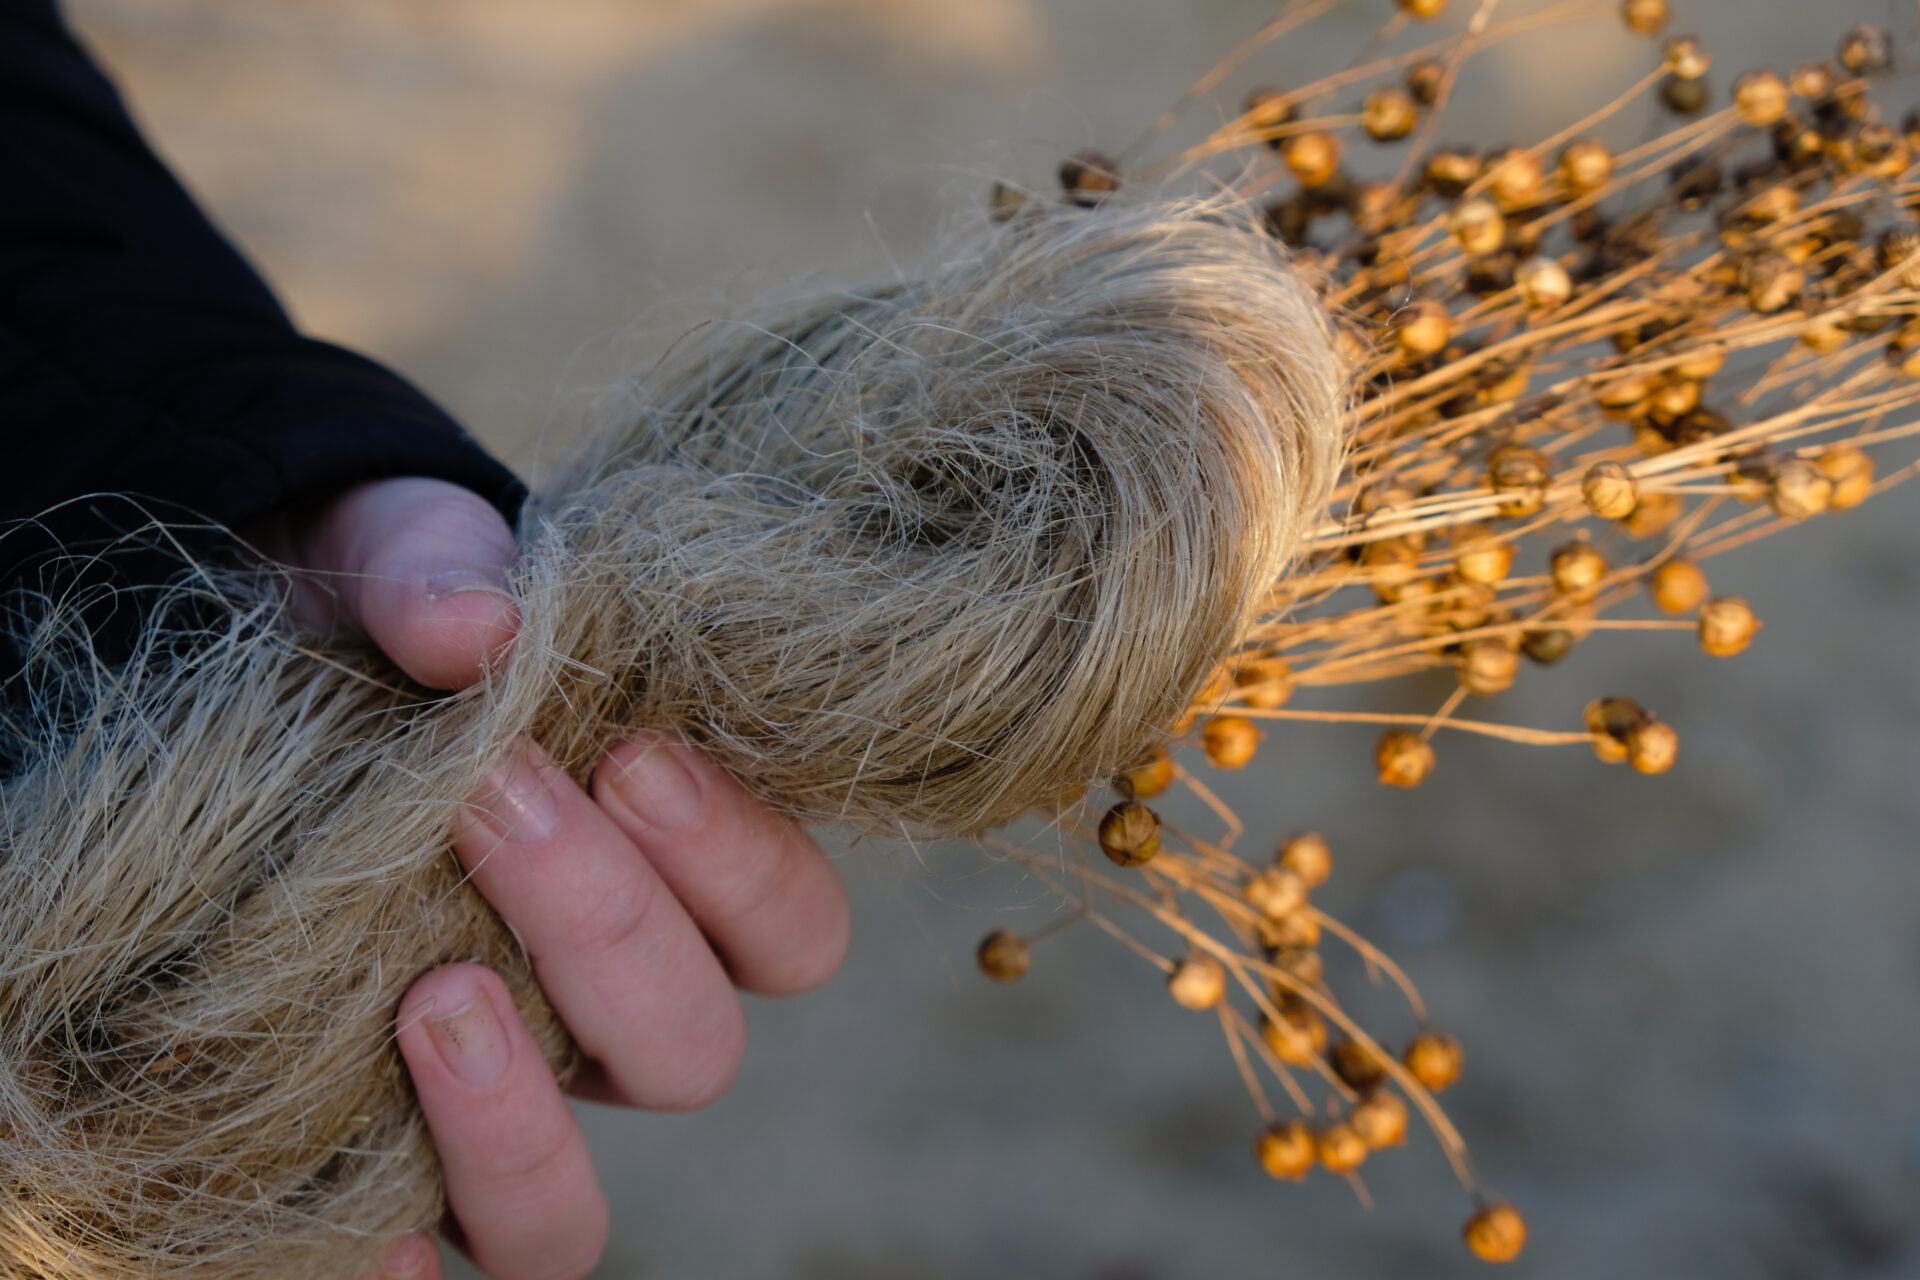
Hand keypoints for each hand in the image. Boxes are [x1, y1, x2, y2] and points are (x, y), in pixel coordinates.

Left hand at [260, 477, 850, 1279]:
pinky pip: (407, 1273)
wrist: (233, 665)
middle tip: (497, 800)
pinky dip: (383, 1262)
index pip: (789, 933)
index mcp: (669, 887)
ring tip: (434, 996)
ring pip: (567, 1216)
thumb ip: (447, 572)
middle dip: (612, 933)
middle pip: (689, 1055)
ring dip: (522, 1123)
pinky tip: (349, 1216)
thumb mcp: (401, 561)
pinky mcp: (357, 1169)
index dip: (743, 866)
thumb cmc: (371, 625)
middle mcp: (594, 1022)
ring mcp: (483, 1107)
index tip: (630, 755)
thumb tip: (480, 630)